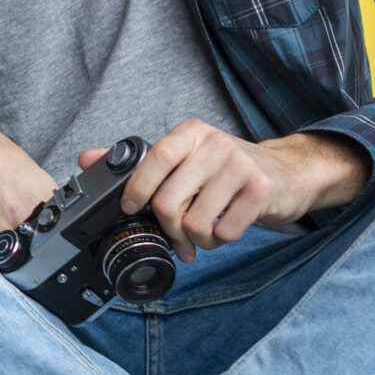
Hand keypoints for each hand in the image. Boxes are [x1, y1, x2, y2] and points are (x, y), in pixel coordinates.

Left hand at [86, 123, 367, 259]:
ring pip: (195, 222)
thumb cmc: (227, 169)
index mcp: (190, 133)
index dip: (137, 190)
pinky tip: (224, 230)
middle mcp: (215, 145)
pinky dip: (219, 241)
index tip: (131, 210)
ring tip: (203, 233)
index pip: (153, 161)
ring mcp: (241, 166)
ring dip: (196, 239)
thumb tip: (86, 159)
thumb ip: (138, 161)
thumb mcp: (185, 156)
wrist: (289, 172)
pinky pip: (225, 232)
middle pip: (169, 202)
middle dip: (169, 230)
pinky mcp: (262, 190)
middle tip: (177, 238)